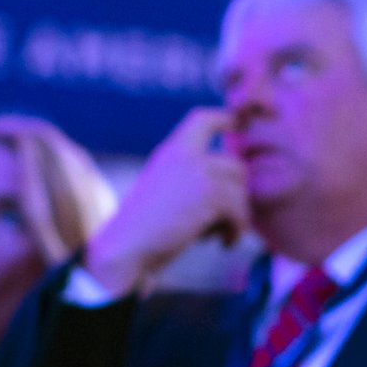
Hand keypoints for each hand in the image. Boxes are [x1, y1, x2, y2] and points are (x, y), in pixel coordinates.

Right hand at [78, 107, 249, 295]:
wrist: (126, 248)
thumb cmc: (144, 229)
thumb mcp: (165, 191)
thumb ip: (192, 178)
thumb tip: (236, 182)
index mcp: (171, 151)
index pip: (203, 119)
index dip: (225, 119)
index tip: (239, 125)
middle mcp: (185, 155)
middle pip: (236, 166)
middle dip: (235, 196)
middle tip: (217, 222)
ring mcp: (198, 172)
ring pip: (241, 191)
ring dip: (235, 217)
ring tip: (216, 235)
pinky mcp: (209, 196)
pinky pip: (240, 211)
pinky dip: (236, 231)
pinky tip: (224, 244)